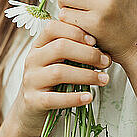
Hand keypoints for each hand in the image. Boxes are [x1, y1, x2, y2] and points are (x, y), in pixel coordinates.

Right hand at [13, 19, 111, 136]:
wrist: (30, 108)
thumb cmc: (51, 82)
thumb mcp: (58, 62)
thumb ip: (75, 53)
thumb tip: (104, 54)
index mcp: (39, 45)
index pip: (53, 28)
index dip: (75, 31)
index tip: (94, 41)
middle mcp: (32, 59)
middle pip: (60, 48)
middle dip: (87, 54)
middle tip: (105, 62)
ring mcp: (31, 80)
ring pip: (59, 72)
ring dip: (86, 75)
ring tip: (103, 79)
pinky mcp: (33, 100)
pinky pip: (55, 98)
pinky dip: (74, 98)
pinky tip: (89, 97)